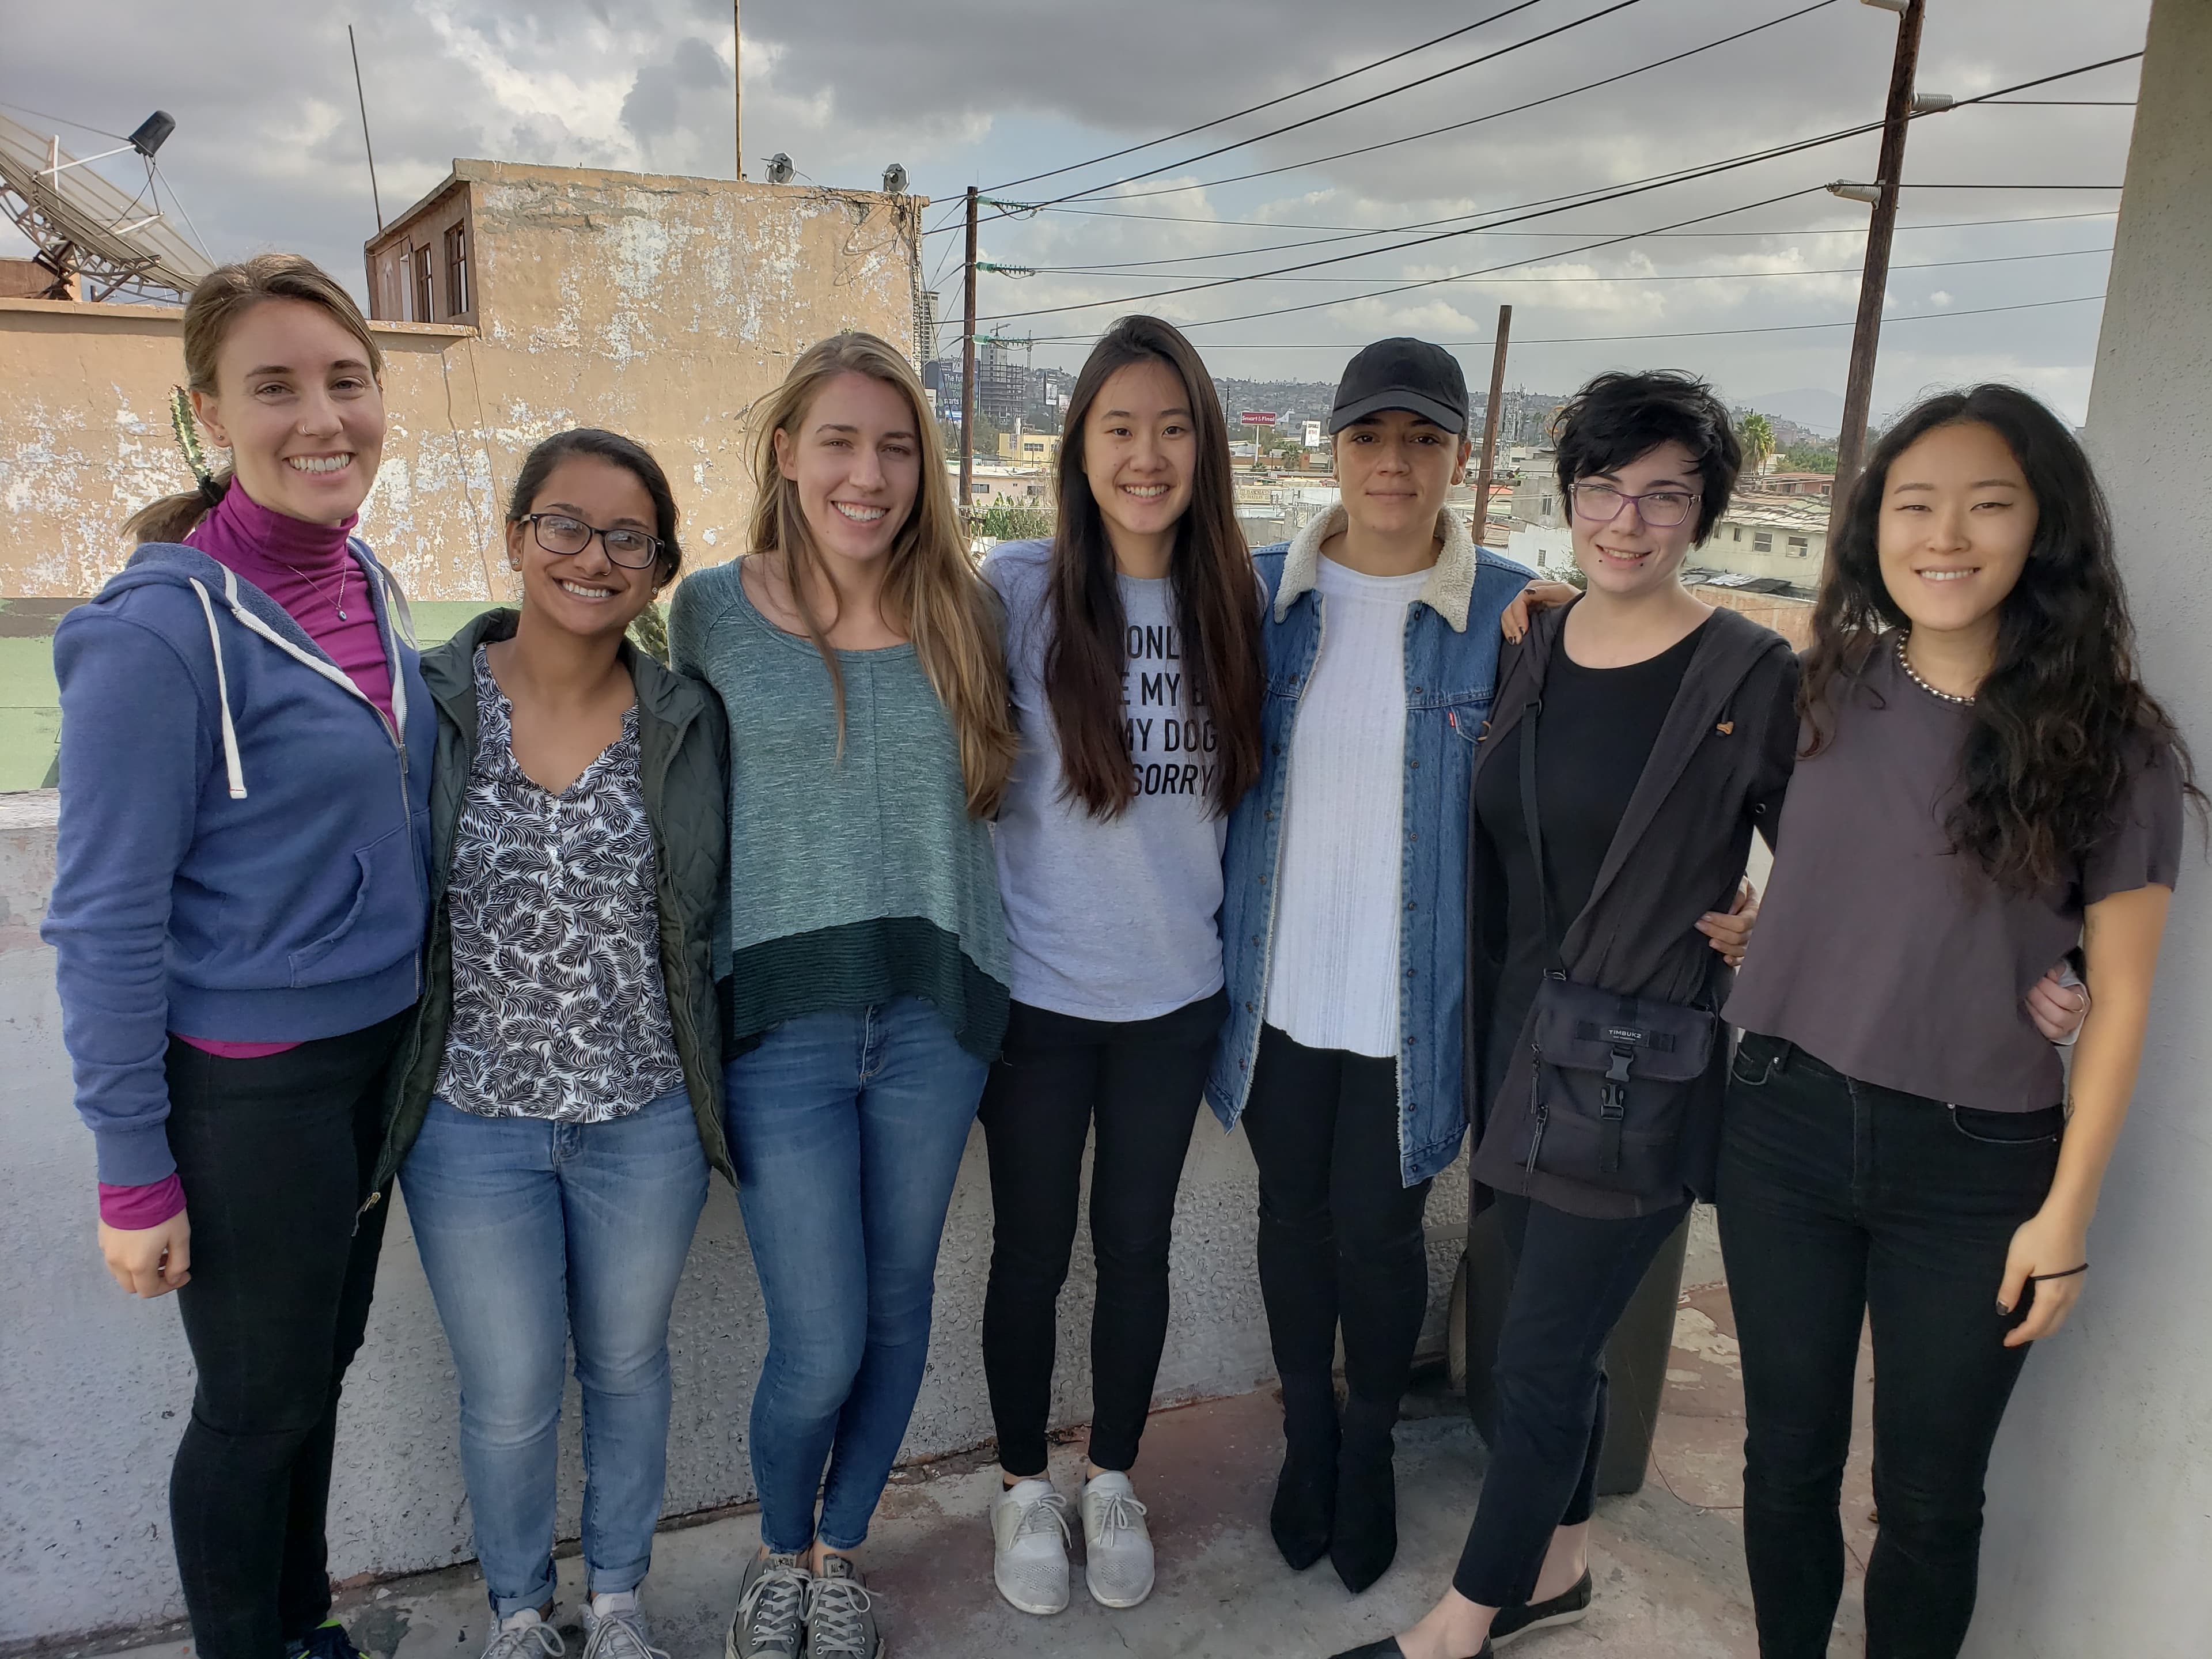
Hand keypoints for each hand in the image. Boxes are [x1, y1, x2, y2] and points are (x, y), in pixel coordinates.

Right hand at [99, 1210, 191, 1297]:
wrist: (136, 1185)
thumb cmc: (162, 1210)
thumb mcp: (180, 1236)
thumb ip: (179, 1262)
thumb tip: (174, 1278)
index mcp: (138, 1265)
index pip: (149, 1291)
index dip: (168, 1287)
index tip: (182, 1275)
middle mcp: (118, 1262)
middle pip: (132, 1286)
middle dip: (152, 1281)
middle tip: (169, 1265)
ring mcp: (107, 1250)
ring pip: (121, 1274)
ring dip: (139, 1271)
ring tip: (157, 1253)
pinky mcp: (102, 1238)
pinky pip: (114, 1258)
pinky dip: (128, 1260)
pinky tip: (142, 1243)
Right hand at [1501, 580, 1579, 642]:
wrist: (1584, 616)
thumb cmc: (1576, 603)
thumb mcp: (1565, 593)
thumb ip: (1547, 591)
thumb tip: (1527, 593)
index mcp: (1536, 588)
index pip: (1519, 600)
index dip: (1518, 615)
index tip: (1524, 630)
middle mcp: (1527, 596)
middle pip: (1510, 609)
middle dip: (1512, 625)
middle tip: (1520, 640)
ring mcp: (1525, 608)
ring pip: (1507, 617)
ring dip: (1509, 630)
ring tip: (1517, 642)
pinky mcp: (1524, 618)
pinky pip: (1510, 624)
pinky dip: (1510, 632)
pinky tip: (1516, 640)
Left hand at [1694, 879, 1759, 967]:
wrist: (1740, 893)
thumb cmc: (1739, 888)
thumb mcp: (1741, 883)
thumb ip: (1738, 893)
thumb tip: (1730, 910)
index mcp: (1755, 911)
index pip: (1741, 923)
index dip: (1722, 921)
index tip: (1705, 916)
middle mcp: (1755, 928)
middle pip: (1738, 937)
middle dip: (1717, 932)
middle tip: (1699, 925)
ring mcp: (1751, 940)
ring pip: (1740, 950)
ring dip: (1724, 947)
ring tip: (1709, 942)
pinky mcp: (1745, 948)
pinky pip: (1743, 960)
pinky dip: (1735, 961)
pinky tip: (1725, 958)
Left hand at [1997, 1206, 2088, 1346]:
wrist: (2066, 1219)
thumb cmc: (2038, 1238)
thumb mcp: (2017, 1263)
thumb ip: (2010, 1289)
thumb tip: (2003, 1310)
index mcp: (2052, 1296)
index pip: (2036, 1325)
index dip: (2021, 1335)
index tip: (2006, 1341)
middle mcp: (2069, 1297)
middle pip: (2052, 1326)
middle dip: (2033, 1334)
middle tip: (2014, 1336)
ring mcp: (2077, 1289)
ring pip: (2061, 1318)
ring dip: (2044, 1326)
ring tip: (2025, 1326)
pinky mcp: (2079, 1280)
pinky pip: (2066, 1308)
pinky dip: (2053, 1316)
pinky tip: (2041, 1310)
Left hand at [2025, 964, 2089, 1044]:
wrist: (2058, 1001)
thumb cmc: (2059, 987)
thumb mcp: (2061, 977)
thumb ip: (2056, 972)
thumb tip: (2050, 974)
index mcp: (2082, 1002)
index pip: (2068, 1000)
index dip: (2050, 989)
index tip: (2039, 979)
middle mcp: (2075, 1020)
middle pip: (2058, 1016)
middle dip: (2039, 1000)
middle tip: (2029, 988)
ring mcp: (2064, 1030)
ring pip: (2051, 1028)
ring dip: (2035, 1011)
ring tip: (2025, 997)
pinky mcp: (2052, 1035)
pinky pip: (2043, 1032)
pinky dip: (2033, 1019)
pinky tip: (2025, 1007)